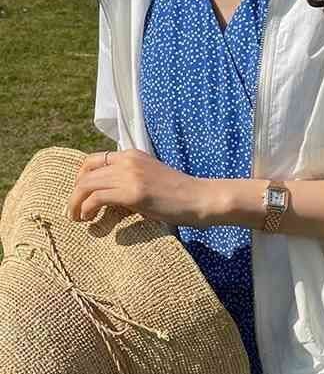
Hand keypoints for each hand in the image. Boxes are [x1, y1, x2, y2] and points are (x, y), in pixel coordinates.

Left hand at [67, 149, 208, 226]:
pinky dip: (87, 209)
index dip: (81, 178)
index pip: (94, 160)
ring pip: (87, 184)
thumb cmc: (180, 196)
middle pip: (86, 172)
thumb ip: (130, 182)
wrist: (200, 198)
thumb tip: (110, 199)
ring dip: (76, 203)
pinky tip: (89, 219)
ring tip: (77, 218)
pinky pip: (97, 197)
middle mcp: (128, 160)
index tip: (81, 196)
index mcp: (132, 155)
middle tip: (72, 212)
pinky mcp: (133, 192)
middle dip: (74, 193)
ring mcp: (130, 174)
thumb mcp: (151, 180)